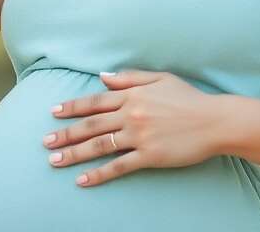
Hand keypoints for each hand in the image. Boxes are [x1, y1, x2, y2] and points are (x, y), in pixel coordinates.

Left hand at [42, 69, 224, 187]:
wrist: (214, 120)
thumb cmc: (189, 98)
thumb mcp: (160, 78)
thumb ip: (129, 78)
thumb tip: (102, 78)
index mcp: (132, 95)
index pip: (95, 101)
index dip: (72, 107)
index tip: (53, 112)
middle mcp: (131, 115)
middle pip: (91, 125)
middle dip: (65, 133)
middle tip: (45, 141)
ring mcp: (139, 136)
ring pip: (99, 146)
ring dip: (74, 154)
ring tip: (54, 160)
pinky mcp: (149, 156)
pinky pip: (118, 166)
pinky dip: (99, 174)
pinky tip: (83, 180)